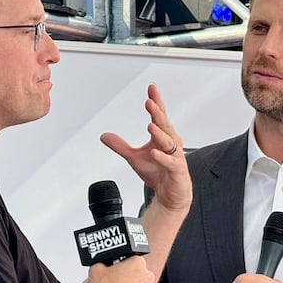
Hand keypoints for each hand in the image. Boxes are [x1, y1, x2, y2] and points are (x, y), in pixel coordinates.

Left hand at [100, 84, 191, 214]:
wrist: (170, 194)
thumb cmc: (158, 173)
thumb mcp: (134, 158)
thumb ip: (120, 146)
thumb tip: (104, 136)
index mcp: (162, 137)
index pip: (159, 116)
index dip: (156, 102)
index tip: (151, 88)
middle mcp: (171, 144)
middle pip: (164, 125)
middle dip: (157, 113)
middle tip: (150, 102)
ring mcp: (176, 157)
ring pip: (168, 142)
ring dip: (159, 134)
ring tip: (150, 126)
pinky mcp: (178, 171)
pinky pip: (171, 163)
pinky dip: (162, 158)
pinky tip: (154, 152)